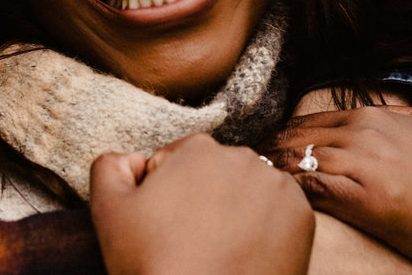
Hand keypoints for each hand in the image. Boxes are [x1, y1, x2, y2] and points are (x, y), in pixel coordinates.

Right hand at [90, 133, 313, 274]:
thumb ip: (110, 166)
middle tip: (191, 243)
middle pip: (215, 175)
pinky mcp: (302, 215)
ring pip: (248, 192)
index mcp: (197, 148)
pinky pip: (278, 214)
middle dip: (203, 200)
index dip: (166, 197)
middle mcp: (242, 156)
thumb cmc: (154, 266)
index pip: (176, 164)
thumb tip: (134, 158)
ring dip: (236, 212)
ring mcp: (276, 186)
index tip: (166, 229)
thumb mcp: (109, 212)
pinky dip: (265, 230)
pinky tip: (247, 255)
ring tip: (220, 252)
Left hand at [262, 106, 411, 274]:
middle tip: (247, 164)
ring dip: (274, 170)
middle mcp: (368, 133)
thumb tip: (376, 112)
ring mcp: (367, 164)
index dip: (285, 135)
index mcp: (377, 117)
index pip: (312, 120)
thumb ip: (397, 116)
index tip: (266, 147)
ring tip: (253, 181)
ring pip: (301, 160)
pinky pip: (315, 189)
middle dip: (270, 150)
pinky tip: (278, 197)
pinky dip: (292, 191)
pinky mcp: (369, 198)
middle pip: (298, 137)